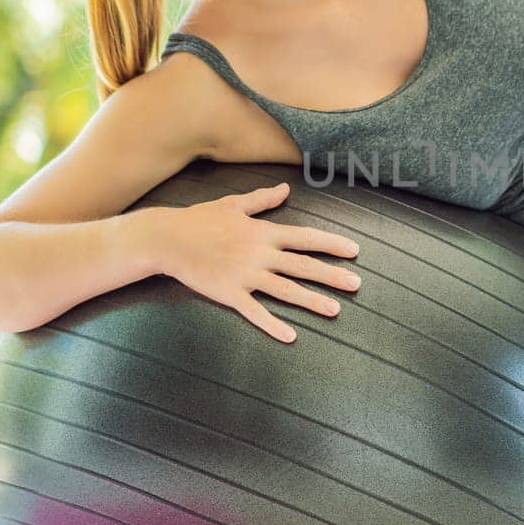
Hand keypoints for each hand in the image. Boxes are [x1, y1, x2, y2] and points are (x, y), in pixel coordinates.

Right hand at [163, 183, 361, 343]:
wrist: (167, 238)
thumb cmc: (199, 219)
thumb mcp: (234, 204)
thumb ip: (263, 199)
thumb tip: (285, 188)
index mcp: (263, 232)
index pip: (305, 237)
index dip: (332, 244)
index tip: (354, 251)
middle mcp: (259, 254)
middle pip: (303, 265)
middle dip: (332, 275)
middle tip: (357, 284)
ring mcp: (245, 275)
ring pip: (285, 290)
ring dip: (312, 300)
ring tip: (335, 310)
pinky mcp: (228, 293)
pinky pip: (255, 311)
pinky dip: (273, 324)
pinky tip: (291, 336)